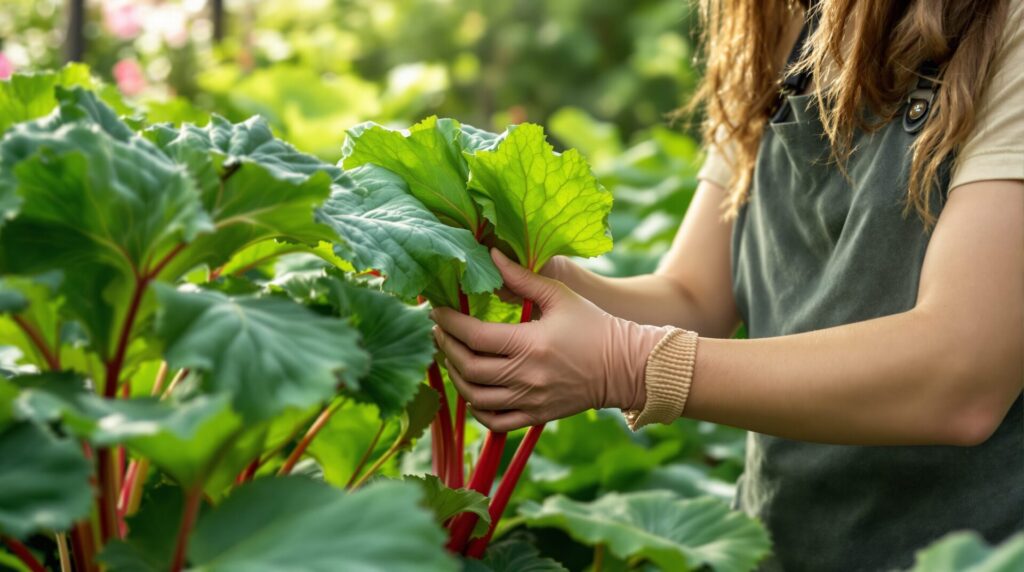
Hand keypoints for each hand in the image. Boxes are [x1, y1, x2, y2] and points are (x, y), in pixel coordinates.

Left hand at [431, 249, 671, 431]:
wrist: (625, 367)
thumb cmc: (594, 326)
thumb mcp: (559, 295)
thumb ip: (522, 278)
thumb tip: (491, 255)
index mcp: (530, 344)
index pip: (475, 336)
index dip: (450, 323)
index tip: (437, 311)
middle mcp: (527, 376)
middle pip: (469, 368)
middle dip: (446, 348)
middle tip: (438, 332)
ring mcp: (531, 400)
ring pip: (476, 397)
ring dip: (456, 378)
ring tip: (450, 357)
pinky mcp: (537, 416)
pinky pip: (495, 422)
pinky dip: (476, 410)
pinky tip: (471, 391)